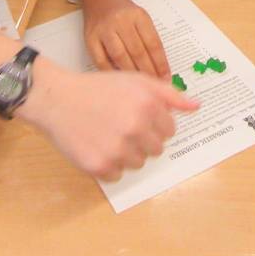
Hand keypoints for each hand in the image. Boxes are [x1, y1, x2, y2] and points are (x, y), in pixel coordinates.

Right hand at [21, 66, 198, 180]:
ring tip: (108, 134)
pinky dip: (109, 164)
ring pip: (138, 164)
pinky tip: (97, 144)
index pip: (169, 130)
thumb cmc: (98, 88)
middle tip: (121, 126)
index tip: (137, 117)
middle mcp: (135, 128)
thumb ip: (169, 94)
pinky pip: (117, 175)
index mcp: (148, 106)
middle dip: (143, 139)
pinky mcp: (100, 166)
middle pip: (156, 150)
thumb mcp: (136, 80)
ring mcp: (117, 150)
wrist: (57, 98)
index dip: (154, 123)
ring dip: (127, 153)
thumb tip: (197, 106)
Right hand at [84, 0, 169, 77]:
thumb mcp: (141, 19)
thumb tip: (160, 69)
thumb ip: (149, 40)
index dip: (161, 63)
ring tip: (140, 87)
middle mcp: (120, 21)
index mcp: (138, 16)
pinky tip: (121, 81)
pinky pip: (101, 61)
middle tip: (154, 85)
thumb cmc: (125, 13)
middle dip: (148, 72)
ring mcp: (104, 30)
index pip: (153, 43)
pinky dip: (112, 73)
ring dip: (131, 74)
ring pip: (120, 56)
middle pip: (137, 51)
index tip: (166, 77)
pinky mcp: (90, 39)